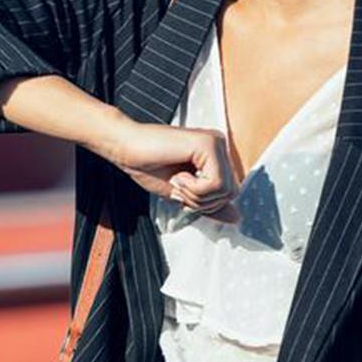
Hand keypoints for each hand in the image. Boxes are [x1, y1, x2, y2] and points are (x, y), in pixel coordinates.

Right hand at [86, 115, 240, 220]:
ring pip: (225, 190)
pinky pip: (215, 184)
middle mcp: (219, 144)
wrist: (124, 147)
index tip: (181, 187)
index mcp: (215, 154)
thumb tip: (237, 218)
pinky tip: (178, 175)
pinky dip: (194, 189)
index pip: (229, 192)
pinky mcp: (208, 144)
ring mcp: (215, 142)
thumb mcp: (182, 194)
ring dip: (196, 195)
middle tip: (178, 185)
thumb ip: (209, 204)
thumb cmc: (147, 166)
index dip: (204, 201)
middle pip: (231, 192)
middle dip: (202, 201)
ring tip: (177, 179)